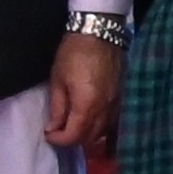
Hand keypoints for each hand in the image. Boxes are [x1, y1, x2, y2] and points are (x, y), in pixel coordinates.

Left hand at [46, 34, 122, 149]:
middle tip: (60, 131)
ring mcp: (117, 105)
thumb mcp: (58, 79)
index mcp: (87, 105)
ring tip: (75, 127)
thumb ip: (57, 107)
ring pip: (104, 133)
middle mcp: (106, 109)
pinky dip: (103, 128)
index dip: (59, 139)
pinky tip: (94, 124)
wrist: (100, 33)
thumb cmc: (74, 53)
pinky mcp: (123, 98)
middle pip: (90, 138)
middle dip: (73, 139)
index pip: (74, 136)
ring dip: (89, 135)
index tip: (49, 134)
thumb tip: (53, 127)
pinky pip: (114, 122)